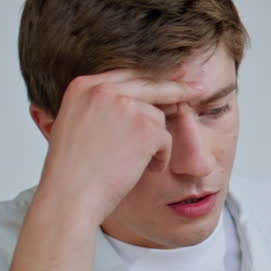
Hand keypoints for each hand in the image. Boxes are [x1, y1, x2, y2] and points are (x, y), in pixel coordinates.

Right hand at [34, 68, 199, 226]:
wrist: (70, 196)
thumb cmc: (72, 172)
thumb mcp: (76, 126)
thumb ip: (100, 108)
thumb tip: (135, 101)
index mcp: (83, 86)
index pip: (125, 75)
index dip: (151, 78)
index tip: (173, 75)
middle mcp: (103, 88)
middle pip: (150, 84)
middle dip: (177, 88)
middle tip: (199, 88)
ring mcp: (125, 104)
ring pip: (158, 117)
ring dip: (154, 144)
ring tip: (131, 164)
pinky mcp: (146, 124)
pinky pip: (166, 139)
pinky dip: (159, 158)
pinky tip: (139, 169)